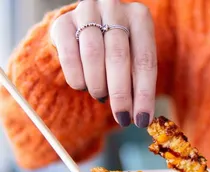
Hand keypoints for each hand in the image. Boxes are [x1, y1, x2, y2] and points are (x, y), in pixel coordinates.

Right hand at [50, 0, 156, 127]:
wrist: (87, 29)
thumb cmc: (118, 52)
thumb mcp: (134, 63)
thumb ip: (138, 86)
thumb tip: (141, 119)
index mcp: (139, 18)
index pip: (145, 61)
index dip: (144, 95)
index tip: (141, 120)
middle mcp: (114, 8)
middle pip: (118, 57)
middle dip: (121, 95)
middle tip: (121, 118)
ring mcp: (86, 11)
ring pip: (92, 55)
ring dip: (98, 85)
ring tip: (101, 96)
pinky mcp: (62, 22)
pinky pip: (68, 56)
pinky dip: (77, 78)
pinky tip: (83, 86)